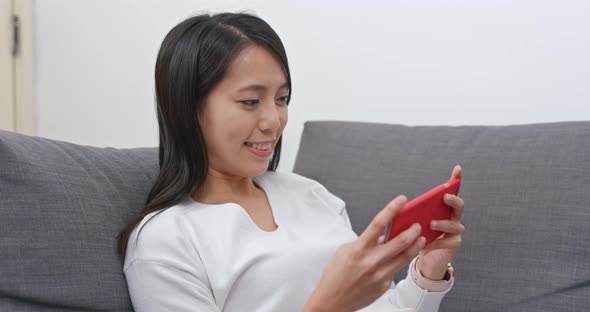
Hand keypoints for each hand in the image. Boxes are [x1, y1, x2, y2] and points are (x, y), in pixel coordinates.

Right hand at [305, 195, 425, 311]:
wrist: (333, 301)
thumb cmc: (335, 276)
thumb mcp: (344, 252)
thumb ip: (364, 242)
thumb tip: (380, 237)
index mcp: (358, 249)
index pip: (379, 223)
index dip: (392, 209)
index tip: (401, 200)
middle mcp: (371, 261)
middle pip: (399, 241)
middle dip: (412, 230)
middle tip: (417, 224)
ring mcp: (379, 275)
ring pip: (404, 257)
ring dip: (415, 245)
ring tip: (420, 238)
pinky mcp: (384, 285)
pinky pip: (394, 270)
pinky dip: (398, 261)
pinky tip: (400, 257)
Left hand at [418, 165, 464, 279]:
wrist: (425, 259)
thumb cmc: (418, 236)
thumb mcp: (414, 223)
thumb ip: (413, 215)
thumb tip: (399, 208)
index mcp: (444, 209)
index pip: (453, 192)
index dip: (456, 180)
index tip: (457, 168)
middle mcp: (454, 218)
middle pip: (459, 206)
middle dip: (453, 200)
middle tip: (444, 197)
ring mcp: (456, 232)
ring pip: (455, 225)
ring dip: (443, 223)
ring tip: (431, 224)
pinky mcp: (454, 245)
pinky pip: (446, 242)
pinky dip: (435, 242)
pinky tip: (424, 244)